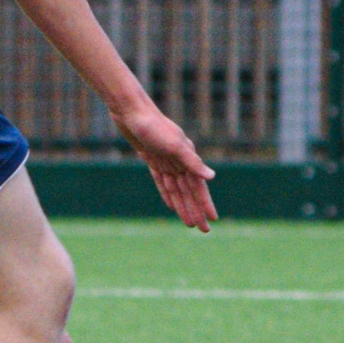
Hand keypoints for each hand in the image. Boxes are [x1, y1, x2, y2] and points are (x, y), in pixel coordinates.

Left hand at [114, 100, 218, 229]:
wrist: (130, 112)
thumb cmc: (153, 126)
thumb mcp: (174, 145)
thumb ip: (192, 162)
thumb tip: (212, 177)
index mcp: (187, 158)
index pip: (198, 187)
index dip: (205, 204)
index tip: (212, 220)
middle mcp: (179, 161)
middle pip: (188, 192)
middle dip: (196, 211)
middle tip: (203, 230)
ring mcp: (165, 161)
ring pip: (176, 190)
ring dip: (183, 206)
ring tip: (189, 223)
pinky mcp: (152, 159)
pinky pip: (162, 182)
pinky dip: (167, 195)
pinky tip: (171, 206)